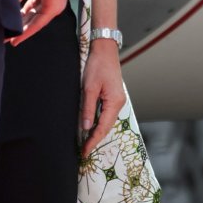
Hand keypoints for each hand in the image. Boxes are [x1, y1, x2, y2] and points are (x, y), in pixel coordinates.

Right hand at [10, 0, 69, 45]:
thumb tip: (9, 5)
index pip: (29, 8)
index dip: (17, 16)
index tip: (6, 24)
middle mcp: (49, 1)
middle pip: (31, 18)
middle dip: (18, 27)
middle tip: (4, 36)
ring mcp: (53, 6)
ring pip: (34, 23)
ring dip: (21, 33)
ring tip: (9, 41)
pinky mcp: (53, 8)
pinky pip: (38, 23)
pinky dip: (27, 31)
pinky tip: (17, 38)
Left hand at [81, 39, 125, 153]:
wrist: (105, 50)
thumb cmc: (97, 66)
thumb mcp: (89, 88)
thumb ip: (88, 109)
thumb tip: (86, 127)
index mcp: (114, 102)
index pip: (103, 127)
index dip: (93, 140)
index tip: (85, 151)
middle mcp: (119, 103)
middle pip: (107, 127)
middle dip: (95, 139)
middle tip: (84, 151)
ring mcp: (117, 100)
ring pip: (107, 121)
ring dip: (97, 132)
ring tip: (86, 142)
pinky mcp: (113, 97)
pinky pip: (106, 114)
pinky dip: (99, 123)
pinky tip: (91, 127)